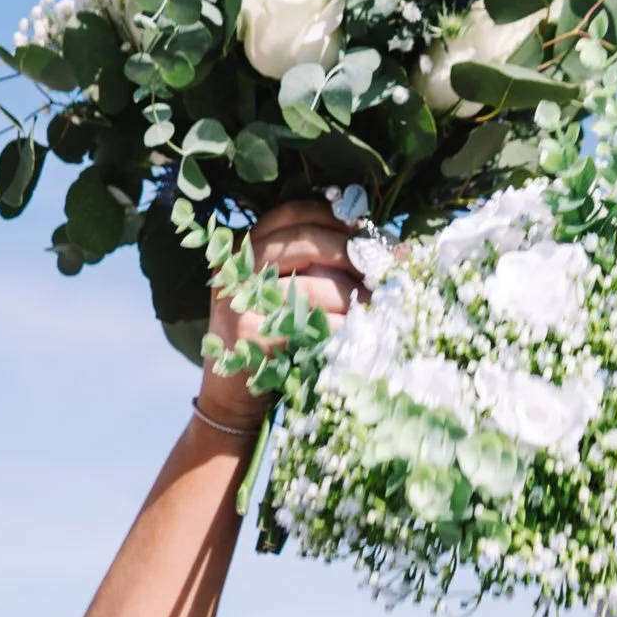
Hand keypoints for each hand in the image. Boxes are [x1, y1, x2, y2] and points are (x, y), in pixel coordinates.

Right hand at [201, 199, 361, 428]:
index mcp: (244, 250)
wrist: (230, 401)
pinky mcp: (251, 337)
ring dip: (352, 297)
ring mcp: (240, 302)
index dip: (334, 218)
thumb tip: (385, 246)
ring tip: (376, 307)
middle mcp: (236, 268)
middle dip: (349, 252)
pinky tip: (356, 338)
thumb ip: (312, 268)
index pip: (292, 214)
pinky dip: (339, 331)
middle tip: (379, 269)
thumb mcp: (280, 297)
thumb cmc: (268, 344)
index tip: (364, 231)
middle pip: (305, 240)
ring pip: (312, 284)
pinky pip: (310, 326)